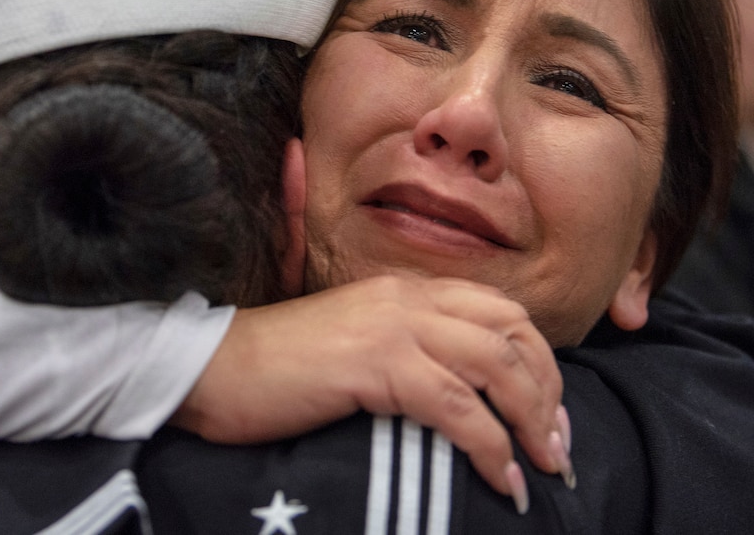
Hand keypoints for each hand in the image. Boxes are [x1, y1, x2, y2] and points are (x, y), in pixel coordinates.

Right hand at [170, 273, 571, 505]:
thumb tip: (456, 396)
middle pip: (513, 333)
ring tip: (542, 469)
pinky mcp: (376, 364)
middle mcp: (408, 298)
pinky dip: (492, 449)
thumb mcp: (354, 343)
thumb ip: (404, 350)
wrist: (215, 367)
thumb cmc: (279, 367)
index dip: (539, 362)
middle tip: (556, 446)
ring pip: (498, 366)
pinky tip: (502, 481)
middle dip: (549, 392)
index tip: (549, 413)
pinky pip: (459, 409)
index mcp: (405, 289)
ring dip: (532, 424)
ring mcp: (393, 327)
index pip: (500, 310)